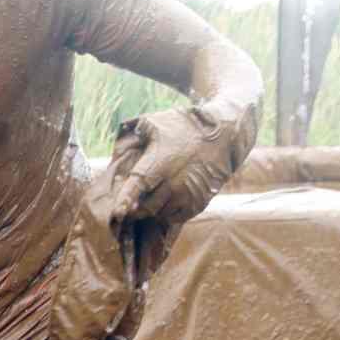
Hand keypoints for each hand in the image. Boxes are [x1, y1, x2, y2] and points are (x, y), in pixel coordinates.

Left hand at [109, 104, 242, 226]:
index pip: (137, 187)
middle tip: (131, 204)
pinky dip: (167, 213)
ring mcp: (187, 195)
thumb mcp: (155, 122)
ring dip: (152, 209)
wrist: (223, 134)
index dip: (125, 201)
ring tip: (152, 197)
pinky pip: (176, 218)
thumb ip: (133, 130)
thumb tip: (115, 137)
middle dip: (135, 207)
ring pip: (159, 214)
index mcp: (159, 164)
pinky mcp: (198, 203)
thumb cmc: (185, 126)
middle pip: (145, 207)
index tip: (117, 214)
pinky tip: (166, 200)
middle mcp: (173, 183)